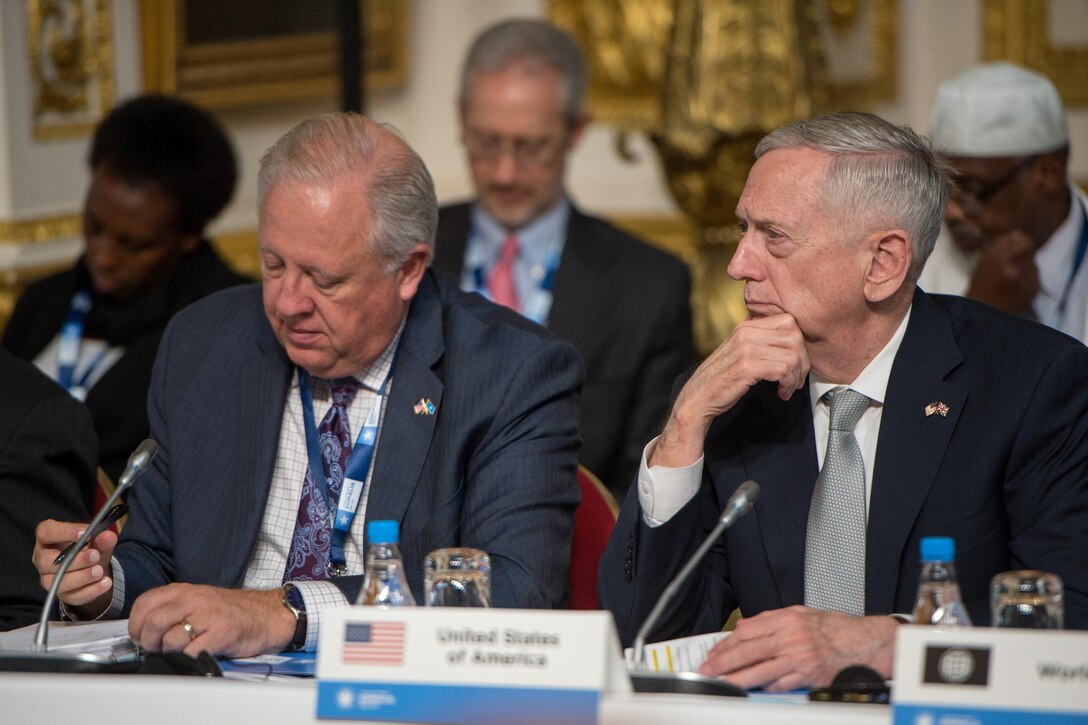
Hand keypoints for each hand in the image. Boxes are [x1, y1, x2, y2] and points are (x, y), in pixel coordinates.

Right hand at [32, 519, 116, 617]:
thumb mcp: (98, 541)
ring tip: (99, 571)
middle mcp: (42, 559)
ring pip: (56, 582)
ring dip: (81, 577)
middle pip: (47, 561)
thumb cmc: (89, 548)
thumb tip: (108, 536)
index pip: (46, 532)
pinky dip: (91, 590)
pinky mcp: (62, 595)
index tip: (84, 534)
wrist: (95, 568)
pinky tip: (104, 583)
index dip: (63, 532)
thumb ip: (102, 539)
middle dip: (73, 560)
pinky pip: (72, 596)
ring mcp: (49, 579)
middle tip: (95, 556)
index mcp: (47, 538)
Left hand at [128, 584, 294, 657]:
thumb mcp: (198, 600)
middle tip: (157, 648)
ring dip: (170, 652)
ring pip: (170, 639)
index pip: (144, 603)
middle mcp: (194, 599)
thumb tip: (143, 631)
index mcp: (184, 590)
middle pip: (153, 622)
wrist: (266, 613)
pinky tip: (197, 654)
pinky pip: (192, 652)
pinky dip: (189, 659)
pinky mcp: (221, 633)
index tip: (140, 636)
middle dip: (149, 642)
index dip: (136, 624)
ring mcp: (208, 616)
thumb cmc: (230, 611)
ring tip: (180, 650)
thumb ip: (172, 609)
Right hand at [652, 314, 808, 466]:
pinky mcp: (747, 366)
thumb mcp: (739, 351)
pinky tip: (781, 393)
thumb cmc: (721, 379)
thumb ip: (759, 340)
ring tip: (788, 388)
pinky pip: (783, 368)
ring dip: (796, 376)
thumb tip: (789, 337)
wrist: (698, 398)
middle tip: (796, 378)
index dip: (799, 343)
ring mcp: (746, 347)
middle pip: (795, 335)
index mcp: (746, 326)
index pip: (788, 321)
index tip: (794, 362)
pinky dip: (788, 383)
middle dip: (802, 360)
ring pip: (792, 354)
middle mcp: (746, 332)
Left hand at [698, 606, 898, 690]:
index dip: (727, 644)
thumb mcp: (801, 613)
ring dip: (738, 679)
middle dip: (724, 662)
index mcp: (786, 619)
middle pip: (749, 651)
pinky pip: (782, 684)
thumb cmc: (835, 628)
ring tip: (722, 683)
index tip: (714, 653)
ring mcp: (799, 658)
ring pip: (761, 670)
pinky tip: (752, 690)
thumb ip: (770, 619)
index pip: (747, 632)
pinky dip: (766, 688)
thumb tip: (744, 627)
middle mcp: (791, 638)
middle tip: (708, 670)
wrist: (865, 642)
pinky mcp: (808, 676)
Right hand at [967, 230, 1038, 313]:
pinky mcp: (1032, 290)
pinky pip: (1036, 278)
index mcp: (994, 257)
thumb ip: (1000, 247)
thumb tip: (1017, 234)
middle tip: (1015, 261)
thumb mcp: (982, 264)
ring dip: (1027, 267)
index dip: (1018, 241)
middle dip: (1023, 252)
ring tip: (1014, 277)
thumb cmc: (979, 289)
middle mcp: (1011, 266)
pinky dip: (1029, 280)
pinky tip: (1017, 287)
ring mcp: (1024, 279)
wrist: (982, 316)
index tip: (1015, 244)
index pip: (1020, 238)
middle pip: (1029, 248)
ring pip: (1034, 263)